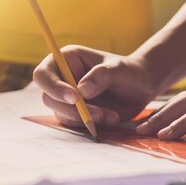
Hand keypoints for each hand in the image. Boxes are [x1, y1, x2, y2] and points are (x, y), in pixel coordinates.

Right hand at [32, 45, 157, 126]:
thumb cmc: (129, 71)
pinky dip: (92, 125)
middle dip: (72, 109)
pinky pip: (74, 124)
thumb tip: (81, 91)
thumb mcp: (118, 69)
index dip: (53, 87)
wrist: (141, 87)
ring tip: (111, 115)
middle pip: (48, 98)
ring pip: (61, 114)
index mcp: (67, 59)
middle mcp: (63, 78)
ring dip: (85, 119)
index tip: (75, 98)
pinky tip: (111, 118)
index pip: (43, 74)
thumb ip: (101, 76)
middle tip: (99, 114)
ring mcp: (67, 97)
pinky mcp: (76, 113)